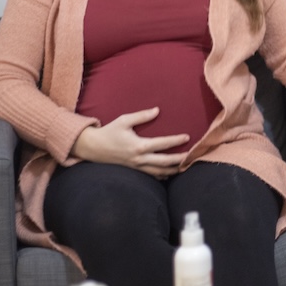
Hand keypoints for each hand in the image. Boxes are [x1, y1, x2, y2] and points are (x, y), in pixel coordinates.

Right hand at [72, 107, 189, 178]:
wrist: (93, 148)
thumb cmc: (109, 132)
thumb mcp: (124, 120)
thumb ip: (141, 116)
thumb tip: (157, 110)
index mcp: (138, 146)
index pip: (162, 144)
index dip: (176, 141)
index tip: (187, 137)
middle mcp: (139, 158)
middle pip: (165, 162)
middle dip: (180, 159)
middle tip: (192, 156)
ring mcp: (137, 167)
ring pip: (159, 172)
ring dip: (173, 170)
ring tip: (185, 166)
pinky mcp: (134, 171)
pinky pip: (151, 176)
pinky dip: (162, 176)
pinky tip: (170, 173)